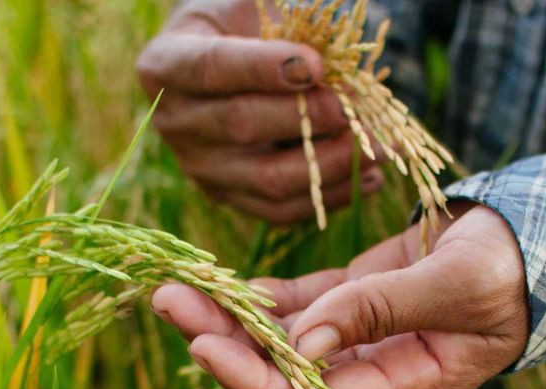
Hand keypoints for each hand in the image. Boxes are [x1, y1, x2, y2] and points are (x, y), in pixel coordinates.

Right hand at [136, 0, 384, 224]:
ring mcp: (200, 167)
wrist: (224, 66)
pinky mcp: (229, 197)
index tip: (317, 64)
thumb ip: (284, 26)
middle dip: (309, 117)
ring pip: (268, 179)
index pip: (212, 68)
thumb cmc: (243, 27)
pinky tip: (371, 178)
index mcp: (166, 64)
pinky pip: (281, 210)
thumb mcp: (251, 8)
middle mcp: (174, 122)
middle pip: (241, 126)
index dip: (264, 68)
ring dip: (332, 164)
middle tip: (358, 107)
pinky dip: (332, 197)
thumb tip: (331, 63)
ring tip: (379, 146)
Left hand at [151, 202, 528, 388]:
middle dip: (225, 341)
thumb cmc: (513, 267)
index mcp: (407, 383)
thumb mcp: (457, 286)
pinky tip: (223, 284)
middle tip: (169, 303)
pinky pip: (298, 305)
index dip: (257, 380)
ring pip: (284, 335)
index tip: (203, 346)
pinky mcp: (355, 299)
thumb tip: (304, 344)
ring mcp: (361, 334)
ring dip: (230, 315)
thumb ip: (382, 311)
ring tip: (176, 287)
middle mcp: (374, 368)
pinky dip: (261, 296)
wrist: (532, 237)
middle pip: (285, 369)